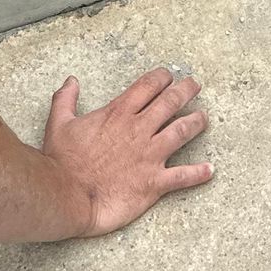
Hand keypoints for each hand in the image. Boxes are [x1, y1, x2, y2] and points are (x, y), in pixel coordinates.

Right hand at [41, 67, 212, 235]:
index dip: (162, 77)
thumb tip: (71, 81)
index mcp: (118, 113)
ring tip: (205, 117)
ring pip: (182, 132)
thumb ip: (66, 99)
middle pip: (170, 102)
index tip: (169, 75)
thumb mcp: (59, 123)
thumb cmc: (62, 161)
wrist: (68, 196)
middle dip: (186, 91)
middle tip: (195, 85)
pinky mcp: (154, 182)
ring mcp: (149, 155)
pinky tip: (210, 170)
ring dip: (197, 122)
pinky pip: (182, 176)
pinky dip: (199, 173)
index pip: (147, 86)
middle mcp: (138, 129)